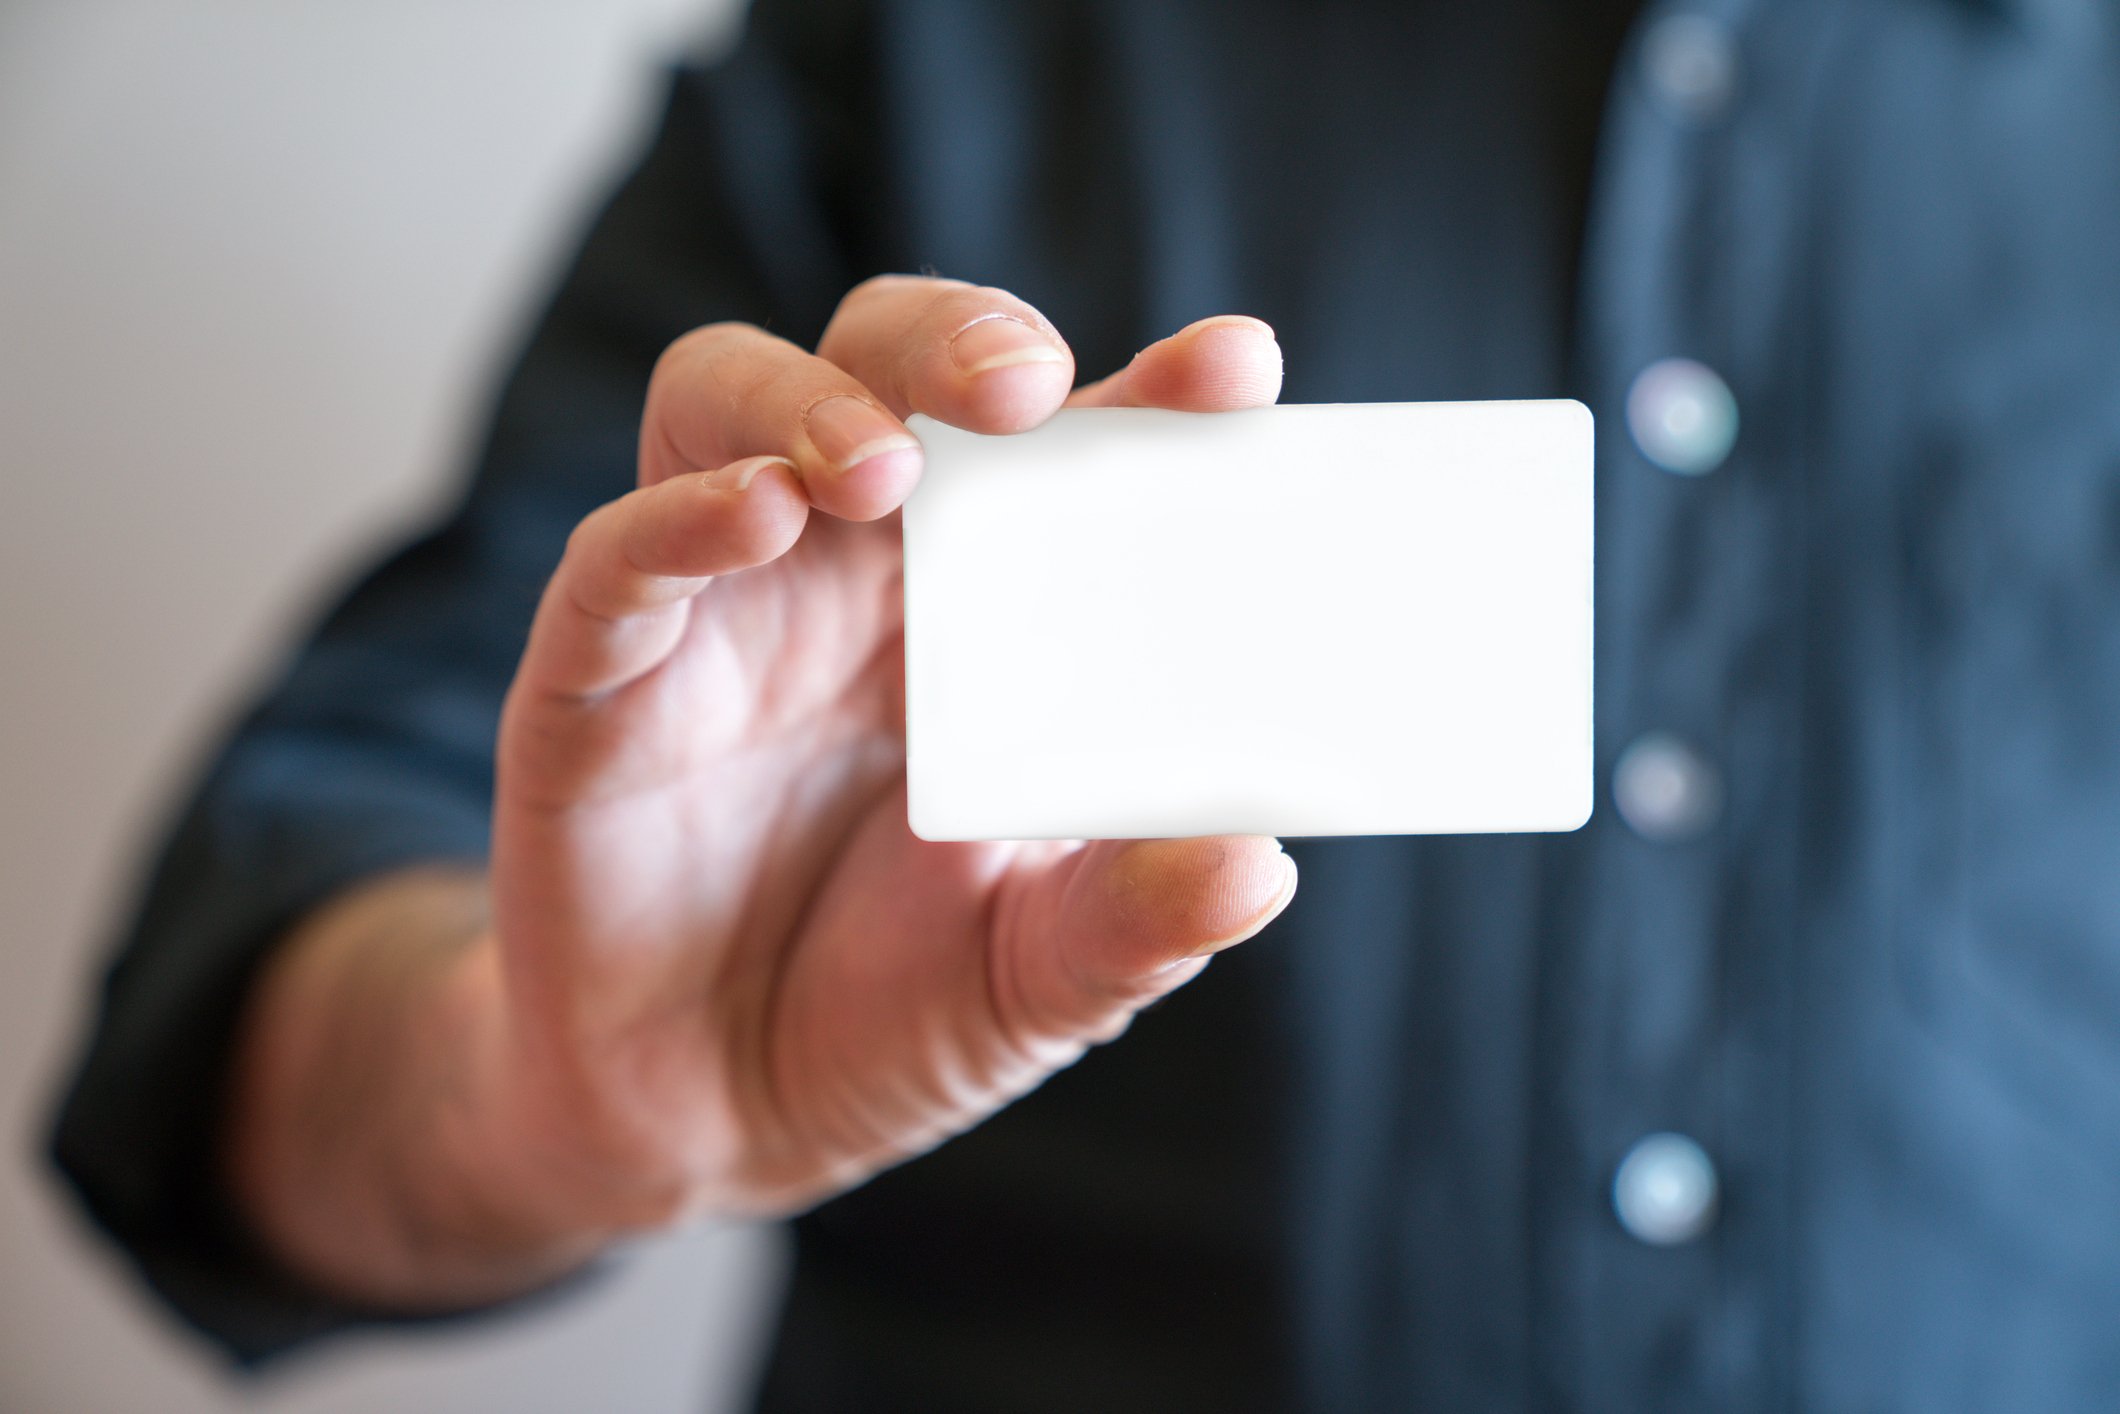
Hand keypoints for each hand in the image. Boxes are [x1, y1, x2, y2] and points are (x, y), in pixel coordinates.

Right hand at [484, 278, 1294, 1232]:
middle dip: (955, 339)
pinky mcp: (592, 691)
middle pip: (887, 365)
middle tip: (1027, 386)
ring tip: (888, 462)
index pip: (1064, 457)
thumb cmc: (893, 1014)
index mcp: (986, 607)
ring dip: (809, 402)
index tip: (1236, 369)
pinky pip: (615, 565)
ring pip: (728, 404)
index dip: (1145, 397)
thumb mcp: (1039, 974)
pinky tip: (753, 516)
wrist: (713, 1128)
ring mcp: (718, 615)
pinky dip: (676, 522)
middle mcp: (851, 576)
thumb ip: (1136, 917)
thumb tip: (1257, 866)